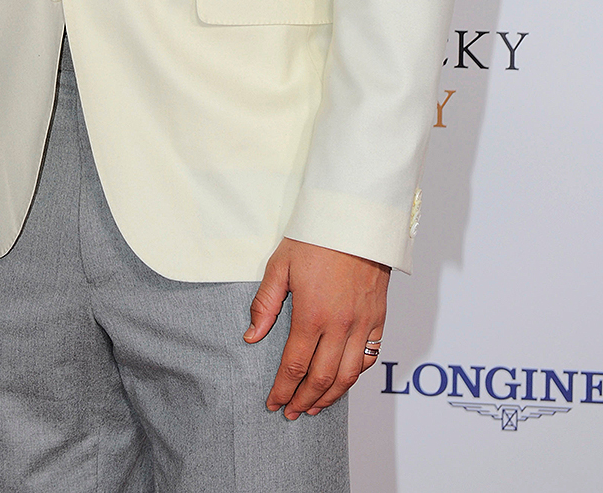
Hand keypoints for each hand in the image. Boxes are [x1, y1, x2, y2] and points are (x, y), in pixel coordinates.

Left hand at [244, 237, 388, 418]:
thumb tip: (252, 337)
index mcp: (312, 314)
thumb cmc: (314, 238)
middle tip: (291, 413)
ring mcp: (363, 323)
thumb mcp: (280, 265)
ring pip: (349, 375)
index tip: (273, 404)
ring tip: (315, 407)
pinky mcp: (379, 316)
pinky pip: (370, 356)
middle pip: (322, 379)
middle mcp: (341, 326)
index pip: (295, 366)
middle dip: (304, 401)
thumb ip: (265, 303)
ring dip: (331, 397)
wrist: (355, 218)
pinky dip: (356, 375)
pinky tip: (344, 381)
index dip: (283, 390)